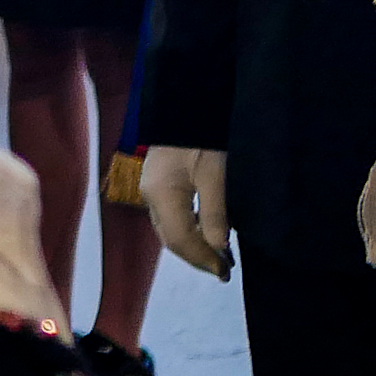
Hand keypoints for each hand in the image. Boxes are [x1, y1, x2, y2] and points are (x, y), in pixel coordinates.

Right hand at [139, 146, 231, 280]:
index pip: (180, 240)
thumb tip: (219, 252)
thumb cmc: (204, 139)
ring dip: (191, 245)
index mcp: (162, 195)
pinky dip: (186, 230)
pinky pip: (168, 217)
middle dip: (196, 256)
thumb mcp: (216, 177)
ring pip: (168, 230)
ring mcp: (150, 189)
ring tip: (216, 255)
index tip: (226, 272)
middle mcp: (149, 196)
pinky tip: (204, 231)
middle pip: (170, 238)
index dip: (203, 259)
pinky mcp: (156, 183)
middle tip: (223, 269)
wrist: (188, 103)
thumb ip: (216, 216)